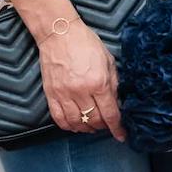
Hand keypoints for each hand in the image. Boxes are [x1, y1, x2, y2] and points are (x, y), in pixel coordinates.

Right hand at [38, 20, 124, 140]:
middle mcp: (81, 92)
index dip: (117, 128)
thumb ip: (114, 83)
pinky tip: (75, 125)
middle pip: (93, 121)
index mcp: (99, 82)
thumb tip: (118, 102)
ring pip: (76, 123)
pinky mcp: (50, 95)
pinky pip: (58, 118)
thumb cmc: (86, 44)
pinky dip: (68, 126)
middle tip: (107, 126)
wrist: (60, 35)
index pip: (110, 113)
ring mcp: (64, 95)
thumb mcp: (109, 61)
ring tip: (93, 127)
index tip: (121, 135)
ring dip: (86, 129)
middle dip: (103, 127)